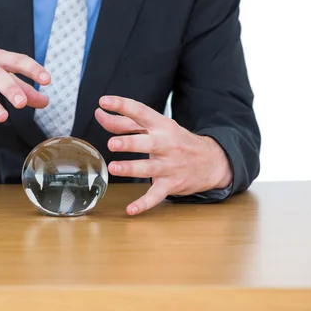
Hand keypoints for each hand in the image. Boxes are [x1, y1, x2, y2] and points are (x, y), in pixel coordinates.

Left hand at [95, 96, 232, 215]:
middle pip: (148, 143)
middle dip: (130, 143)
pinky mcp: (171, 184)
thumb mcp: (156, 127)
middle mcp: (166, 144)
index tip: (104, 101)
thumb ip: (126, 122)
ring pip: (149, 169)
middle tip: (112, 144)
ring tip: (114, 168)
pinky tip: (131, 210)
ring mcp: (169, 165)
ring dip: (131, 169)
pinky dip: (144, 204)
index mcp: (161, 125)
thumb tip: (99, 114)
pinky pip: (156, 195)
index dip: (122, 105)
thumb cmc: (175, 141)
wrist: (211, 161)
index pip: (141, 111)